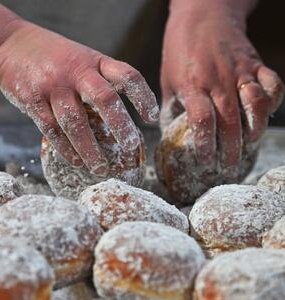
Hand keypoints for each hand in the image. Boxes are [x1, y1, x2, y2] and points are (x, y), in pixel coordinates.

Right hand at [0, 21, 158, 174]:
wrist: (11, 44)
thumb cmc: (56, 57)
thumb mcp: (84, 59)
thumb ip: (101, 80)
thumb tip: (121, 117)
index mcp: (95, 61)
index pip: (127, 76)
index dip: (143, 97)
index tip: (152, 118)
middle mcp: (76, 72)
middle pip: (105, 99)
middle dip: (120, 125)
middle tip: (129, 147)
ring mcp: (54, 85)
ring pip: (76, 122)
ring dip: (90, 150)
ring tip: (101, 169)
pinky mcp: (32, 99)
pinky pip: (52, 129)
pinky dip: (66, 149)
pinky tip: (77, 162)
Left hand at [161, 1, 283, 175]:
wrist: (202, 14)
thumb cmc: (179, 50)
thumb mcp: (167, 79)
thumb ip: (170, 107)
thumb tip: (168, 133)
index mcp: (193, 85)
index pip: (202, 121)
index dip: (205, 145)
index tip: (206, 161)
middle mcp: (218, 80)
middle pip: (230, 121)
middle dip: (231, 148)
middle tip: (230, 166)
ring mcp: (239, 71)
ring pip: (255, 104)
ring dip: (256, 129)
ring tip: (250, 143)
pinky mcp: (255, 63)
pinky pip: (272, 84)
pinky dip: (273, 102)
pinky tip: (265, 115)